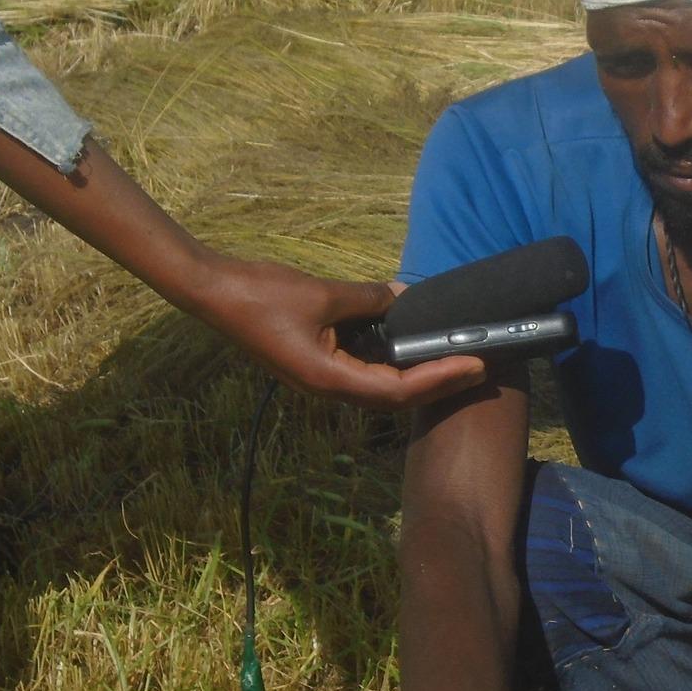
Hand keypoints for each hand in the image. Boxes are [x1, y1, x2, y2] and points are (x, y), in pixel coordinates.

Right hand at [191, 257, 486, 410]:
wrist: (212, 293)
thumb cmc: (262, 294)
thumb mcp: (325, 294)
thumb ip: (370, 300)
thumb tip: (406, 298)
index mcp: (329, 379)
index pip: (399, 390)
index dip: (441, 378)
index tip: (475, 365)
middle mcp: (327, 388)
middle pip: (395, 398)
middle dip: (439, 384)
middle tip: (479, 367)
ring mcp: (320, 380)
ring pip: (380, 389)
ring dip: (418, 379)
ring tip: (455, 361)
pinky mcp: (315, 366)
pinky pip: (363, 373)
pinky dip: (393, 366)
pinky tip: (412, 349)